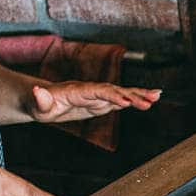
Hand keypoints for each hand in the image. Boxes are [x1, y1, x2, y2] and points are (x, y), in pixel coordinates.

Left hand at [28, 81, 160, 122]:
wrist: (43, 101)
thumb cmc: (41, 105)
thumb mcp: (38, 106)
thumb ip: (41, 100)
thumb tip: (37, 91)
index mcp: (78, 91)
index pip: (97, 91)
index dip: (111, 95)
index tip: (125, 101)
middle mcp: (91, 90)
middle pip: (114, 90)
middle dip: (132, 95)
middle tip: (150, 100)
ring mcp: (98, 95)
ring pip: (121, 93)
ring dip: (139, 95)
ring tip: (157, 96)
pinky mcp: (103, 102)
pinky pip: (122, 99)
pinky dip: (137, 99)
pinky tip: (152, 100)